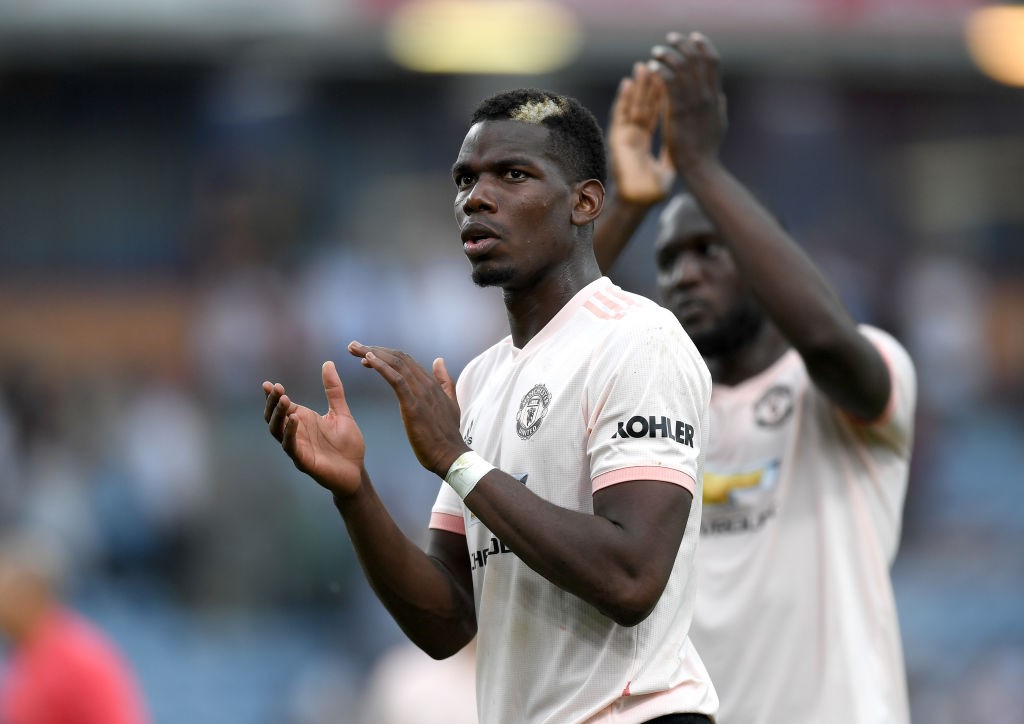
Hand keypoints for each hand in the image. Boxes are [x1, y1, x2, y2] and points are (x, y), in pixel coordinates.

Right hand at [262, 361, 365, 497]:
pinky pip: (291, 447)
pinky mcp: (303, 461)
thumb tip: (328, 363)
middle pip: (274, 417)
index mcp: (302, 420)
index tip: (269, 383)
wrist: (357, 470)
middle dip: (273, 403)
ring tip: (285, 400)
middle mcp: (296, 433)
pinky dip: (290, 433)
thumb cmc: (348, 444)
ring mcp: (298, 447)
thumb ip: (334, 390)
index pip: (282, 406)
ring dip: (278, 416)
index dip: (273, 396)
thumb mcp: (341, 412)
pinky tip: (294, 420)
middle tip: (277, 388)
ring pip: (277, 431)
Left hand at [348, 342, 467, 477]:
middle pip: (398, 357)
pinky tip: (367, 360)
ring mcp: (420, 393)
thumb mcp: (450, 403)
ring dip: (372, 353)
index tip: (366, 355)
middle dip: (374, 349)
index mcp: (431, 383)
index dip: (385, 355)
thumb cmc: (447, 435)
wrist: (451, 456)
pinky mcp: (413, 404)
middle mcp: (426, 383)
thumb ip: (444, 382)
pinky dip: (381, 367)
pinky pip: (396, 379)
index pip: (406, 361)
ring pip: (396, 364)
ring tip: (353, 349)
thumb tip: (439, 360)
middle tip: (352, 346)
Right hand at [608, 61, 674, 206]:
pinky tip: (628, 84)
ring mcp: (624, 136)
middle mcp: (632, 136)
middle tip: (656, 63)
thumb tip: (687, 134)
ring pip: (632, 106)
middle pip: (643, 105)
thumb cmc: (653, 189)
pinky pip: (620, 115)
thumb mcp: (668, 163)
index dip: (661, 95)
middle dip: (649, 85)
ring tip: (643, 66)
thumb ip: (673, 147)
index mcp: (643, 141)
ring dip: (638, 87)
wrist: (639, 202)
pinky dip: (624, 99)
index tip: (669, 77)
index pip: (654, 113)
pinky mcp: (617, 139)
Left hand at [650, 31, 727, 172]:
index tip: (694, 37)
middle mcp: (706, 96)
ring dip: (668, 55)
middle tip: (671, 38)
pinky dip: (661, 71)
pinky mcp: (678, 112)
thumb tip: (720, 95)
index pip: (713, 62)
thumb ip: (719, 108)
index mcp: (715, 97)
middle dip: (684, 44)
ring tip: (655, 52)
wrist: (700, 168)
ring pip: (682, 68)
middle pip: (698, 59)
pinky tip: (652, 67)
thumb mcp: (718, 125)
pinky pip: (669, 83)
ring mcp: (693, 104)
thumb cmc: (707, 151)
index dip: (704, 46)